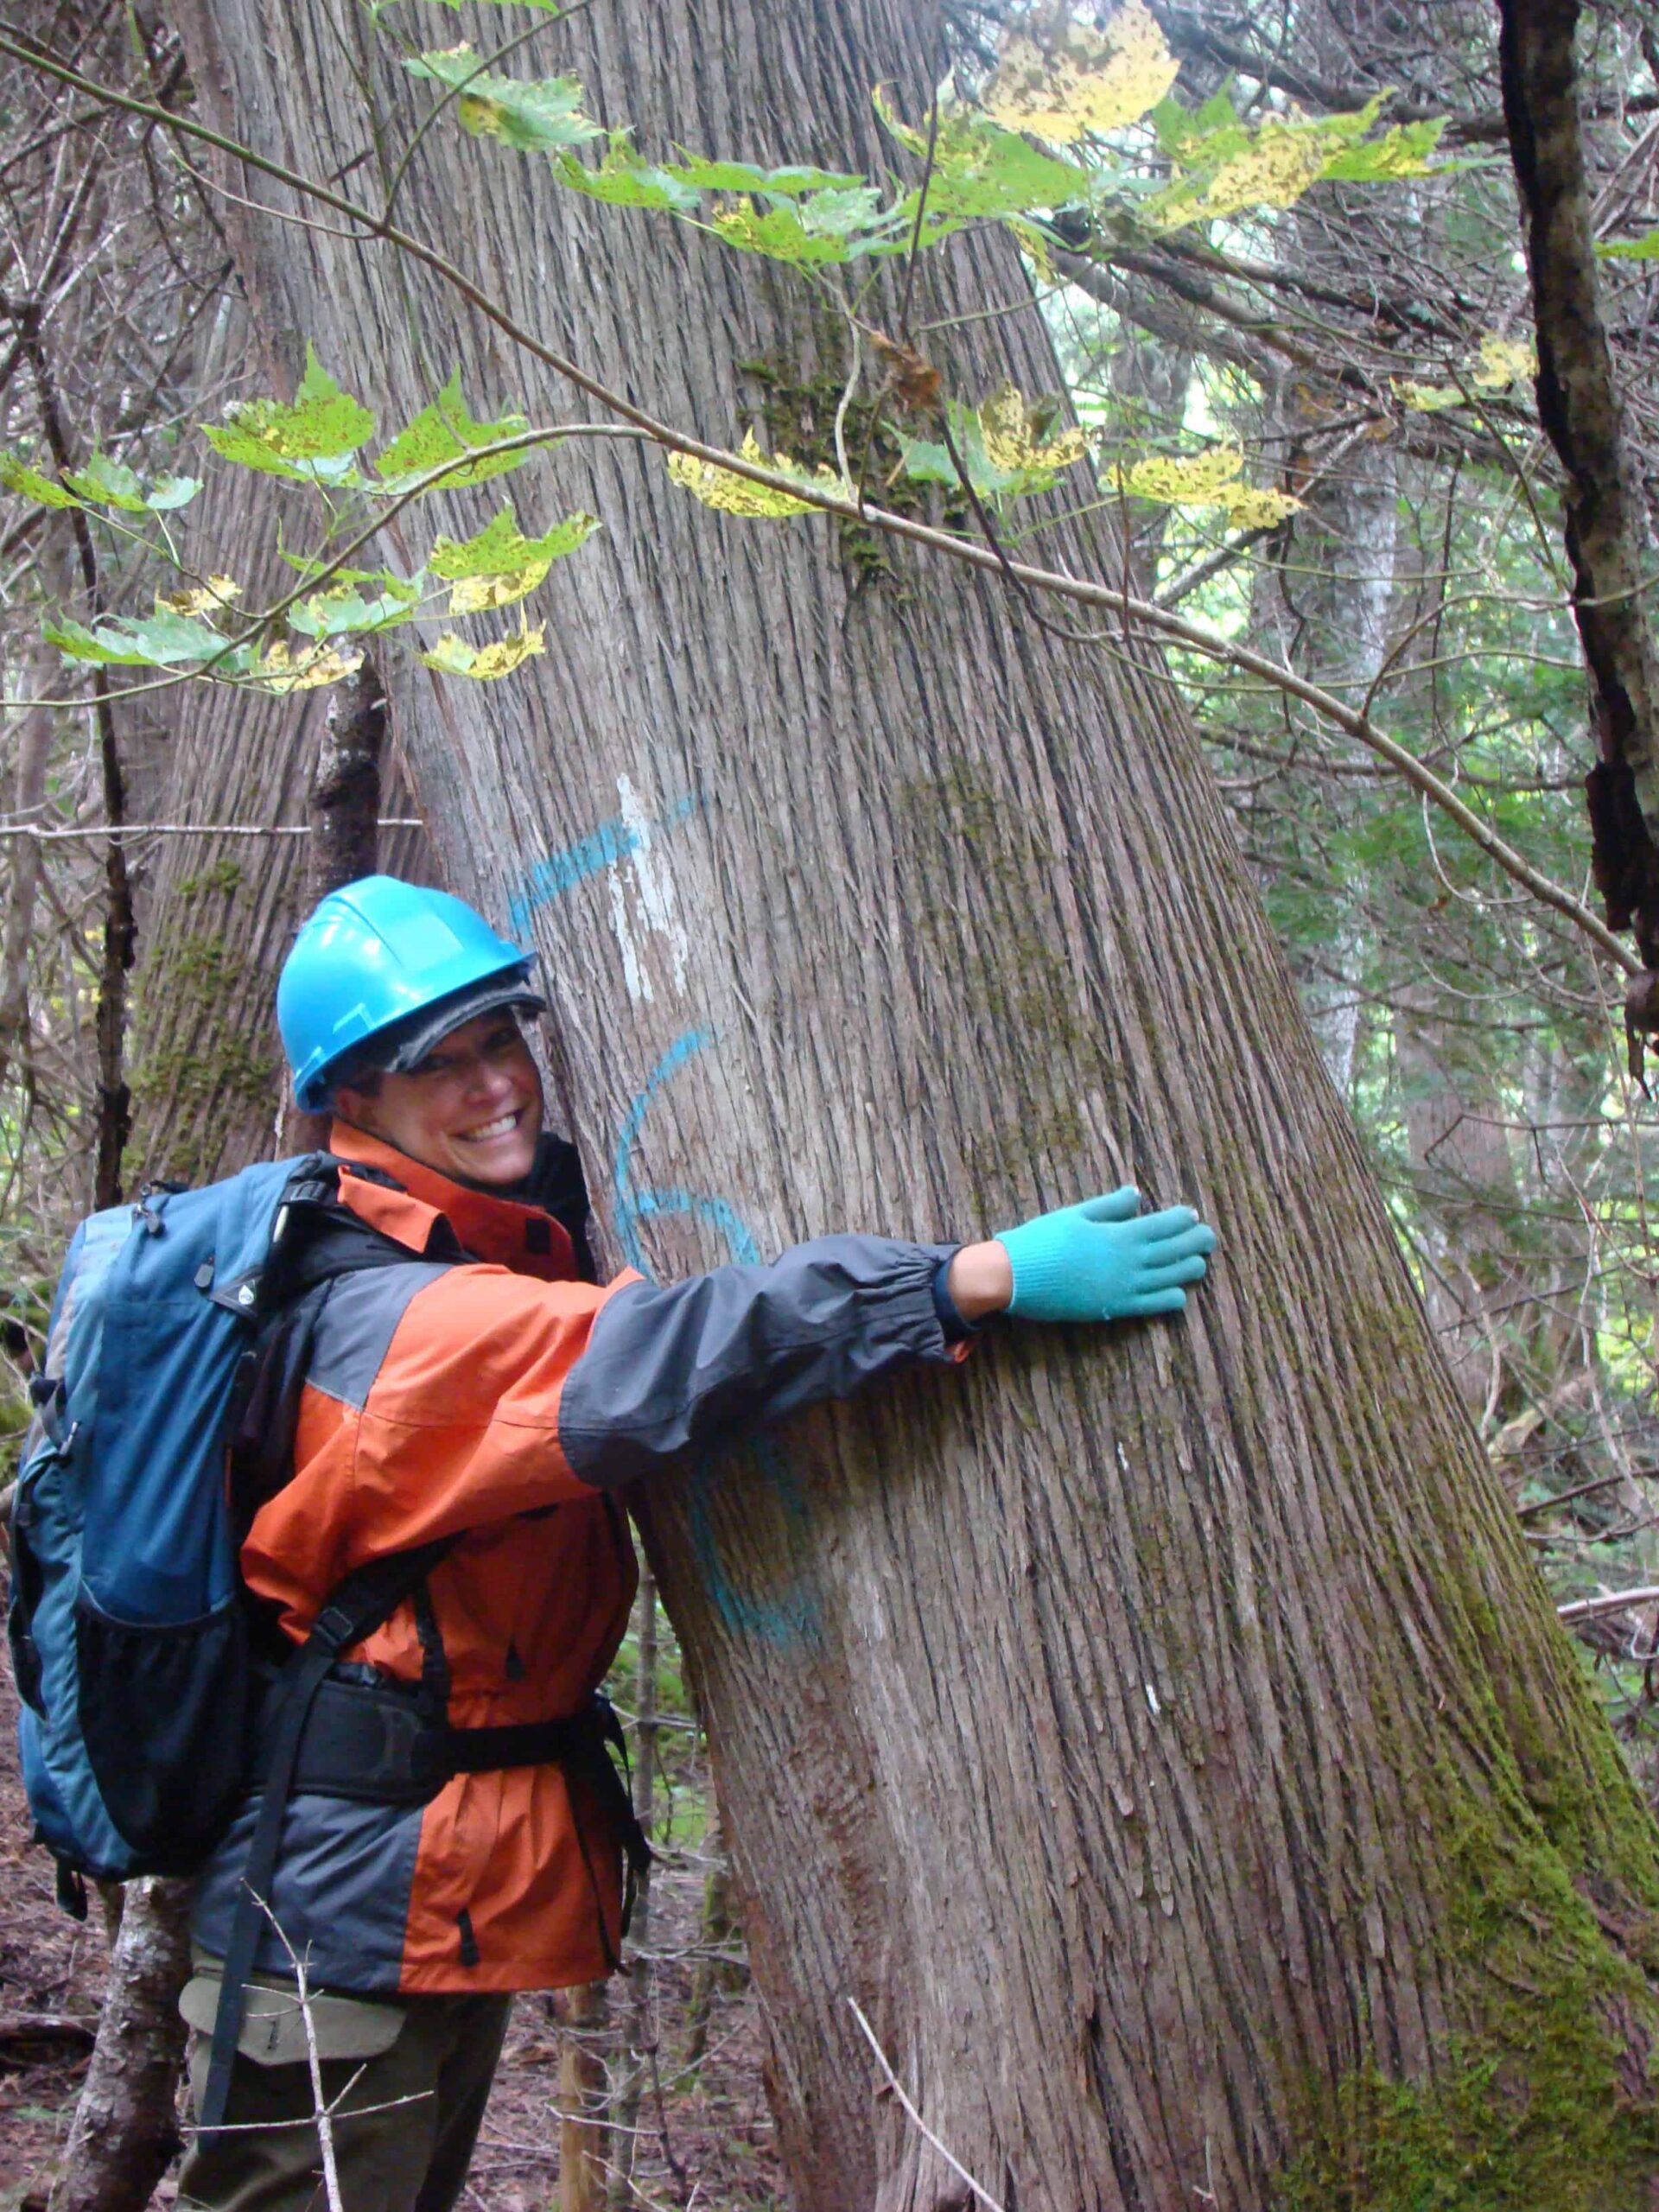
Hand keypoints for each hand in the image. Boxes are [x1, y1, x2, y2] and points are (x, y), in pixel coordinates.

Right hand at [994, 1186, 1215, 1322]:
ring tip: (1200, 1263)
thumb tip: (1136, 1194)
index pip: (1164, 1225)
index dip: (1182, 1219)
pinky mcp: (1114, 1308)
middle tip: (1209, 1237)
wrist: (1017, 1277)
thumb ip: (1109, 1206)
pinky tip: (1179, 1296)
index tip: (1192, 1215)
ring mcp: (1123, 1287)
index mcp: (1119, 1234)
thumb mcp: (1075, 1214)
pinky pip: (1150, 1305)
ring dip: (1189, 1269)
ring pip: (1169, 1278)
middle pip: (1173, 1251)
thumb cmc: (1043, 1240)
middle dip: (1195, 1242)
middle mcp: (1128, 1262)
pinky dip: (1169, 1300)